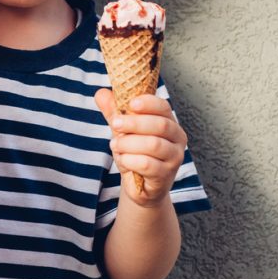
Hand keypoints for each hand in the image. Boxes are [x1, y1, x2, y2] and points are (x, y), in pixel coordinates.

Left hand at [94, 90, 186, 206]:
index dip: (148, 103)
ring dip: (129, 143)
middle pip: (160, 125)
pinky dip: (130, 160)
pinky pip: (148, 165)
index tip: (131, 103)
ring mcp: (174, 157)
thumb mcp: (122, 130)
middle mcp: (177, 138)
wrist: (139, 185)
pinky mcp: (166, 174)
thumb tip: (101, 92)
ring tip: (115, 144)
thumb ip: (114, 111)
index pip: (163, 106)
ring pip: (154, 145)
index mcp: (168, 121)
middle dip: (134, 123)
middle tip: (115, 124)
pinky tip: (123, 160)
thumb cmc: (134, 153)